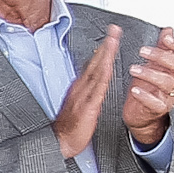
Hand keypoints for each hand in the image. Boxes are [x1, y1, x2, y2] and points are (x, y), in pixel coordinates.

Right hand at [53, 24, 122, 160]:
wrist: (59, 142)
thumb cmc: (68, 128)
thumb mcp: (77, 107)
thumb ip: (85, 93)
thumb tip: (93, 83)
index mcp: (79, 88)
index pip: (93, 65)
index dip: (102, 49)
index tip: (111, 36)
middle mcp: (80, 88)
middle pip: (95, 62)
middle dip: (106, 45)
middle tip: (114, 29)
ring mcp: (83, 96)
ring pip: (96, 71)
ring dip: (105, 54)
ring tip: (114, 39)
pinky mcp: (88, 106)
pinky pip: (97, 88)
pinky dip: (102, 74)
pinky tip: (108, 64)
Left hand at [123, 27, 173, 147]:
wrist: (141, 114)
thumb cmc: (147, 88)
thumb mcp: (153, 65)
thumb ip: (161, 48)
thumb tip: (169, 30)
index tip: (166, 38)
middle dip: (161, 56)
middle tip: (142, 51)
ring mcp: (169, 96)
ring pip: (168, 83)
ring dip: (150, 74)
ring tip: (134, 69)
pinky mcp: (158, 109)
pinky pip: (156, 103)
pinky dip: (145, 96)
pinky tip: (134, 90)